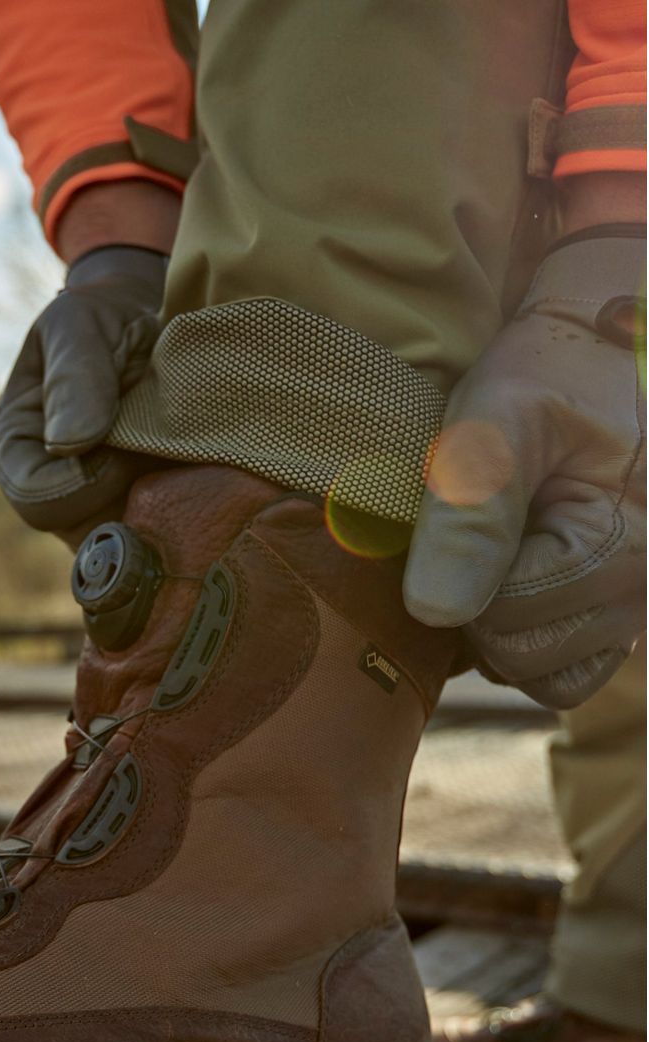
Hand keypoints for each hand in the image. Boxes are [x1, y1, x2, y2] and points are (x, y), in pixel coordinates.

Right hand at [0, 244, 168, 536]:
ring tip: (178, 452)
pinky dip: (182, 513)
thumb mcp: (79, 325)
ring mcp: (90, 508)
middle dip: (129, 492)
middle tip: (160, 441)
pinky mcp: (132, 513)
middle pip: (83, 533)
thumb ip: (75, 376)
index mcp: (14, 449)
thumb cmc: (99, 318)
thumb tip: (71, 442)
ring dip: (161, 507)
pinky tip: (194, 472)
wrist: (142, 327)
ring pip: (126, 544)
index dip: (86, 481)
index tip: (124, 440)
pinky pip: (156, 538)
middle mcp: (46, 490)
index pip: (38, 501)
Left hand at [403, 230, 645, 708]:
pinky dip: (535, 637)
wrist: (605, 346)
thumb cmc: (553, 371)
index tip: (462, 519)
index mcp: (628, 545)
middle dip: (483, 607)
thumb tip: (434, 610)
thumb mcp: (499, 416)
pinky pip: (568, 668)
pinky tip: (518, 574)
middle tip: (482, 531)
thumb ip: (469, 512)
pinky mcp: (629, 611)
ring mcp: (643, 607)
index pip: (505, 625)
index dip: (460, 580)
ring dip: (509, 627)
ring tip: (503, 550)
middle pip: (526, 658)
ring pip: (547, 674)